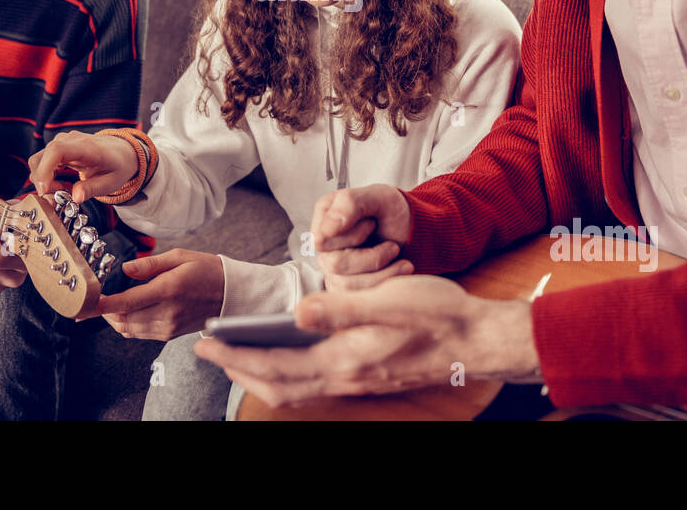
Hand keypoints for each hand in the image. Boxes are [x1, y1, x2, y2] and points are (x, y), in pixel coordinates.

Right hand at [27, 130, 138, 202]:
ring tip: (60, 190)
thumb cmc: (117, 165)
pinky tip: (59, 184)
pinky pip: (43, 161)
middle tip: (55, 196)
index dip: (44, 170)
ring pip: (39, 159)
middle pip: (42, 156)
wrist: (122, 151)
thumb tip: (75, 198)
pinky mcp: (59, 147)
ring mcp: (63, 142)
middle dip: (41, 180)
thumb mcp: (110, 182)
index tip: (43, 189)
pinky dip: (45, 175)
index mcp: (86, 147)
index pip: (56, 151)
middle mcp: (72, 140)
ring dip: (42, 179)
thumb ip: (92, 189)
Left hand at [96, 248, 223, 340]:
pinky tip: (125, 313)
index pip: (126, 302)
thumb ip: (150, 264)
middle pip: (123, 320)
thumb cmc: (206, 270)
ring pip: (129, 330)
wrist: (230, 294)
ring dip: (114, 320)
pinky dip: (127, 325)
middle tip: (92, 301)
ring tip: (106, 307)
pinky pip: (140, 334)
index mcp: (168, 290)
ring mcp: (168, 327)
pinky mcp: (170, 334)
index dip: (101, 305)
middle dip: (103, 313)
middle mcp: (167, 312)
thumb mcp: (180, 257)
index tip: (85, 303)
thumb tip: (125, 268)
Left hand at [193, 275, 537, 406]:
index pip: (275, 366)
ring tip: (239, 353)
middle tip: (210, 350)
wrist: (478, 339)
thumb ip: (339, 308)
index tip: (208, 342)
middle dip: (239, 370)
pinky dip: (290, 373)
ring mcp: (357, 380)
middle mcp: (346, 377)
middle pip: (279, 386)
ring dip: (262, 374)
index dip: (236, 356)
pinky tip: (288, 354)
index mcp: (344, 359)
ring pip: (296, 388)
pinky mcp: (367, 376)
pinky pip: (315, 383)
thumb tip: (295, 311)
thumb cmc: (437, 315)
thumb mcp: (387, 299)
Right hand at [311, 183, 413, 288]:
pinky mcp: (346, 287)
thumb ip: (350, 204)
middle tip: (392, 245)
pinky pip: (359, 297)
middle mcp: (326, 244)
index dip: (352, 236)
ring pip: (348, 285)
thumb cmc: (392, 211)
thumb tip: (327, 228)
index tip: (372, 223)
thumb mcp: (378, 196)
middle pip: (336, 265)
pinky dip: (384, 284)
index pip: (323, 239)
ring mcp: (333, 268)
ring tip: (401, 260)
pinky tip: (398, 271)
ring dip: (382, 273)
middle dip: (372, 256)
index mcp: (326, 216)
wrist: (412, 230)